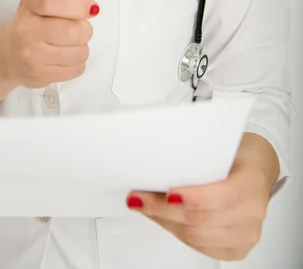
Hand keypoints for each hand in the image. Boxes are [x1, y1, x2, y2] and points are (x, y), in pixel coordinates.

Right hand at [3, 0, 98, 88]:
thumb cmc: (29, 27)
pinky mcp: (40, 76)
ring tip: (70, 44)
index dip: (77, 5)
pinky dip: (77, 62)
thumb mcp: (38, 5)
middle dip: (85, 29)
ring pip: (80, 52)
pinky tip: (65, 57)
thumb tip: (92, 9)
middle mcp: (26, 31)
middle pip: (72, 30)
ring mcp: (32, 56)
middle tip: (81, 29)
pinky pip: (77, 69)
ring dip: (82, 47)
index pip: (52, 2)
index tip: (91, 8)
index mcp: (28, 7)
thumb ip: (63, 2)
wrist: (7, 56)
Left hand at [126, 134, 278, 261]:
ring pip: (196, 237)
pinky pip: (200, 247)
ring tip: (146, 207)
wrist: (256, 168)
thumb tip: (156, 164)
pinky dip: (177, 233)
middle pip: (201, 220)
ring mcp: (246, 233)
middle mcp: (252, 211)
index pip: (220, 196)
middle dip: (163, 210)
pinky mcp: (237, 248)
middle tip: (139, 198)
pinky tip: (163, 219)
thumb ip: (196, 158)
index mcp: (251, 182)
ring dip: (165, 222)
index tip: (166, 193)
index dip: (191, 198)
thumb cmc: (235, 155)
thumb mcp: (219, 146)